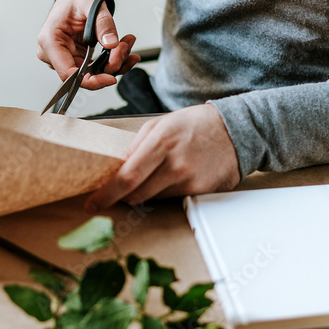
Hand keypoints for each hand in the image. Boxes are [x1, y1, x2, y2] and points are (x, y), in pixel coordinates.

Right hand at [36, 0, 140, 90]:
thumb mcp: (93, 3)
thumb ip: (103, 23)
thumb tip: (111, 44)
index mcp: (50, 40)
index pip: (68, 73)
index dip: (91, 80)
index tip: (111, 77)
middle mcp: (53, 52)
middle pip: (84, 75)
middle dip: (109, 65)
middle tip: (125, 46)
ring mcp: (65, 56)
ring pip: (93, 73)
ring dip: (115, 62)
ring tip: (126, 43)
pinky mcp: (76, 57)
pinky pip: (96, 67)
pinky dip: (113, 60)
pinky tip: (124, 48)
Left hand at [86, 104, 240, 210]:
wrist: (235, 130)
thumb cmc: (195, 124)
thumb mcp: (160, 125)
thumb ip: (136, 146)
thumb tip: (116, 168)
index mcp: (161, 143)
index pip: (127, 178)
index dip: (106, 195)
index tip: (92, 203)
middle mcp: (176, 165)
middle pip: (136, 195)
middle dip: (122, 195)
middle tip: (116, 190)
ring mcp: (189, 181)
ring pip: (152, 199)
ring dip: (145, 192)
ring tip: (156, 172)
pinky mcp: (200, 192)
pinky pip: (171, 199)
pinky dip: (163, 192)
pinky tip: (172, 176)